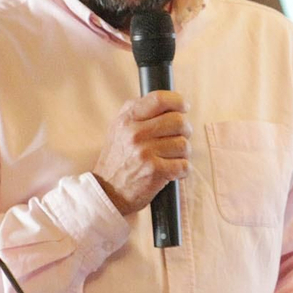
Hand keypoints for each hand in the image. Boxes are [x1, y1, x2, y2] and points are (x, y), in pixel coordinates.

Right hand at [93, 91, 189, 214]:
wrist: (107, 192)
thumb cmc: (118, 159)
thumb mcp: (119, 129)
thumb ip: (138, 111)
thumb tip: (169, 102)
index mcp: (127, 119)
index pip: (159, 99)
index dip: (178, 101)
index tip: (184, 107)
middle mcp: (135, 133)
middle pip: (178, 121)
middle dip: (184, 130)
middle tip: (177, 138)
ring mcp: (145, 153)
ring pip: (184, 144)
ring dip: (182, 153)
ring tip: (170, 158)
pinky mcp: (154, 171)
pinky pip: (184, 165)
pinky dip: (182, 170)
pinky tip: (172, 171)